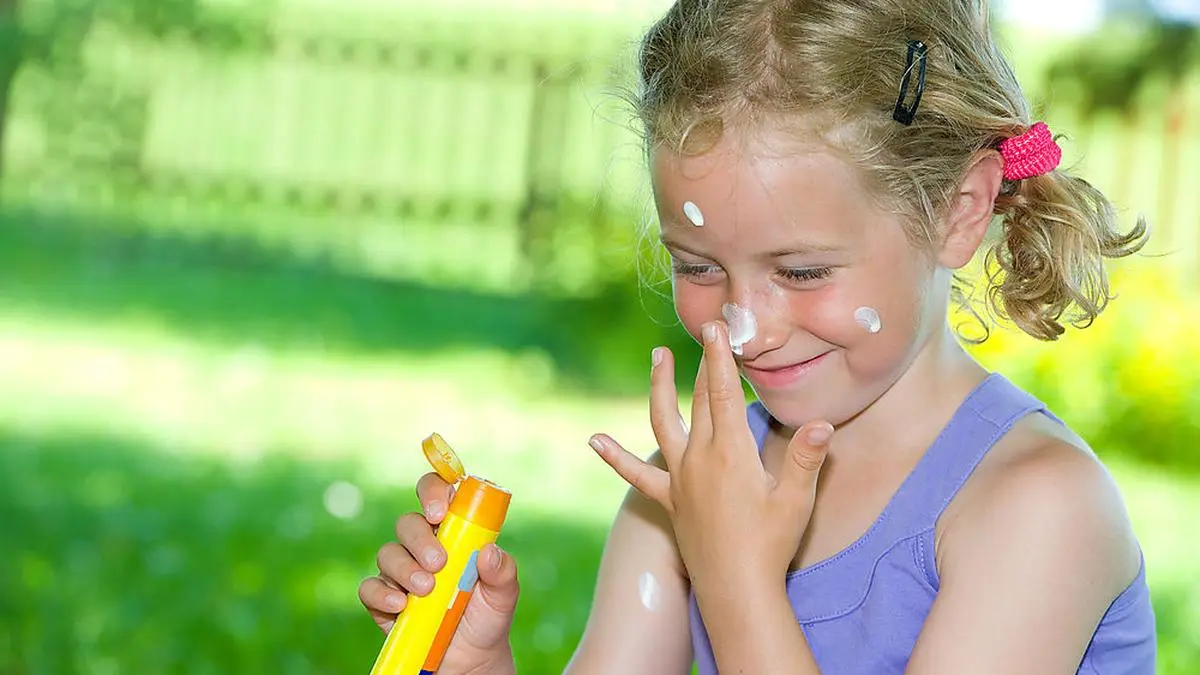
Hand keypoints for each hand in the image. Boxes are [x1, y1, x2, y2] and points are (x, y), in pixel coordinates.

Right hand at [358, 472, 518, 673]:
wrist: (470, 659)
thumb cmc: (487, 616)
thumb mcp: (504, 595)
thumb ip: (503, 571)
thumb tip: (490, 551)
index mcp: (453, 531)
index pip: (437, 494)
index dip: (434, 493)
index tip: (439, 513)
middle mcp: (423, 545)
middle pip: (408, 523)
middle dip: (420, 540)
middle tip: (438, 563)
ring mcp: (401, 571)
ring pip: (387, 553)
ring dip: (404, 569)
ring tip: (426, 590)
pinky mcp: (383, 599)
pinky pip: (369, 587)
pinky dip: (381, 594)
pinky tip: (400, 606)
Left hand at [590, 321, 833, 590]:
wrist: (736, 589)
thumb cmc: (771, 545)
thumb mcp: (795, 501)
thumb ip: (805, 458)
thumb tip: (821, 424)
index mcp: (731, 453)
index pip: (722, 393)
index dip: (719, 357)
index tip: (715, 327)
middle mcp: (700, 460)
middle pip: (697, 401)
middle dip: (699, 363)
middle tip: (700, 331)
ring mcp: (680, 480)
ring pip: (664, 423)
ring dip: (660, 389)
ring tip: (657, 359)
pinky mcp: (669, 501)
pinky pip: (637, 474)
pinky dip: (614, 456)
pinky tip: (593, 440)